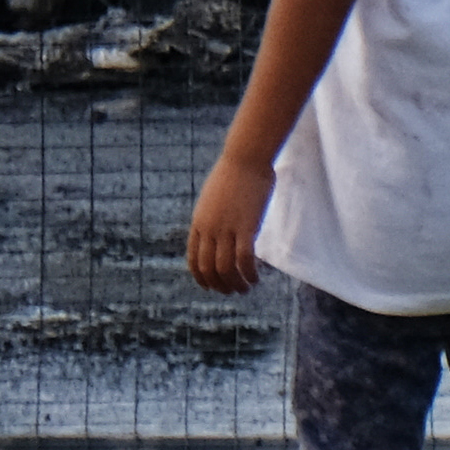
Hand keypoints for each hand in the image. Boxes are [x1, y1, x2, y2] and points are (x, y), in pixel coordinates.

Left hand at [186, 152, 271, 293]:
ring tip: (246, 289)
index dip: (202, 278)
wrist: (245, 158)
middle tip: (233, 291)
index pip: (194, 261)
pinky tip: (256, 278)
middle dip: (220, 285)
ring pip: (226, 268)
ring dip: (236, 284)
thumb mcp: (212, 200)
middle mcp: (209, 230)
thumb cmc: (232, 174)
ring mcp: (226, 229)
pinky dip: (249, 274)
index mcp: (198, 224)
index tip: (212, 287)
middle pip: (209, 269)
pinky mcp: (246, 227)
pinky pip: (244, 260)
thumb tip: (218, 231)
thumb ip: (212, 218)